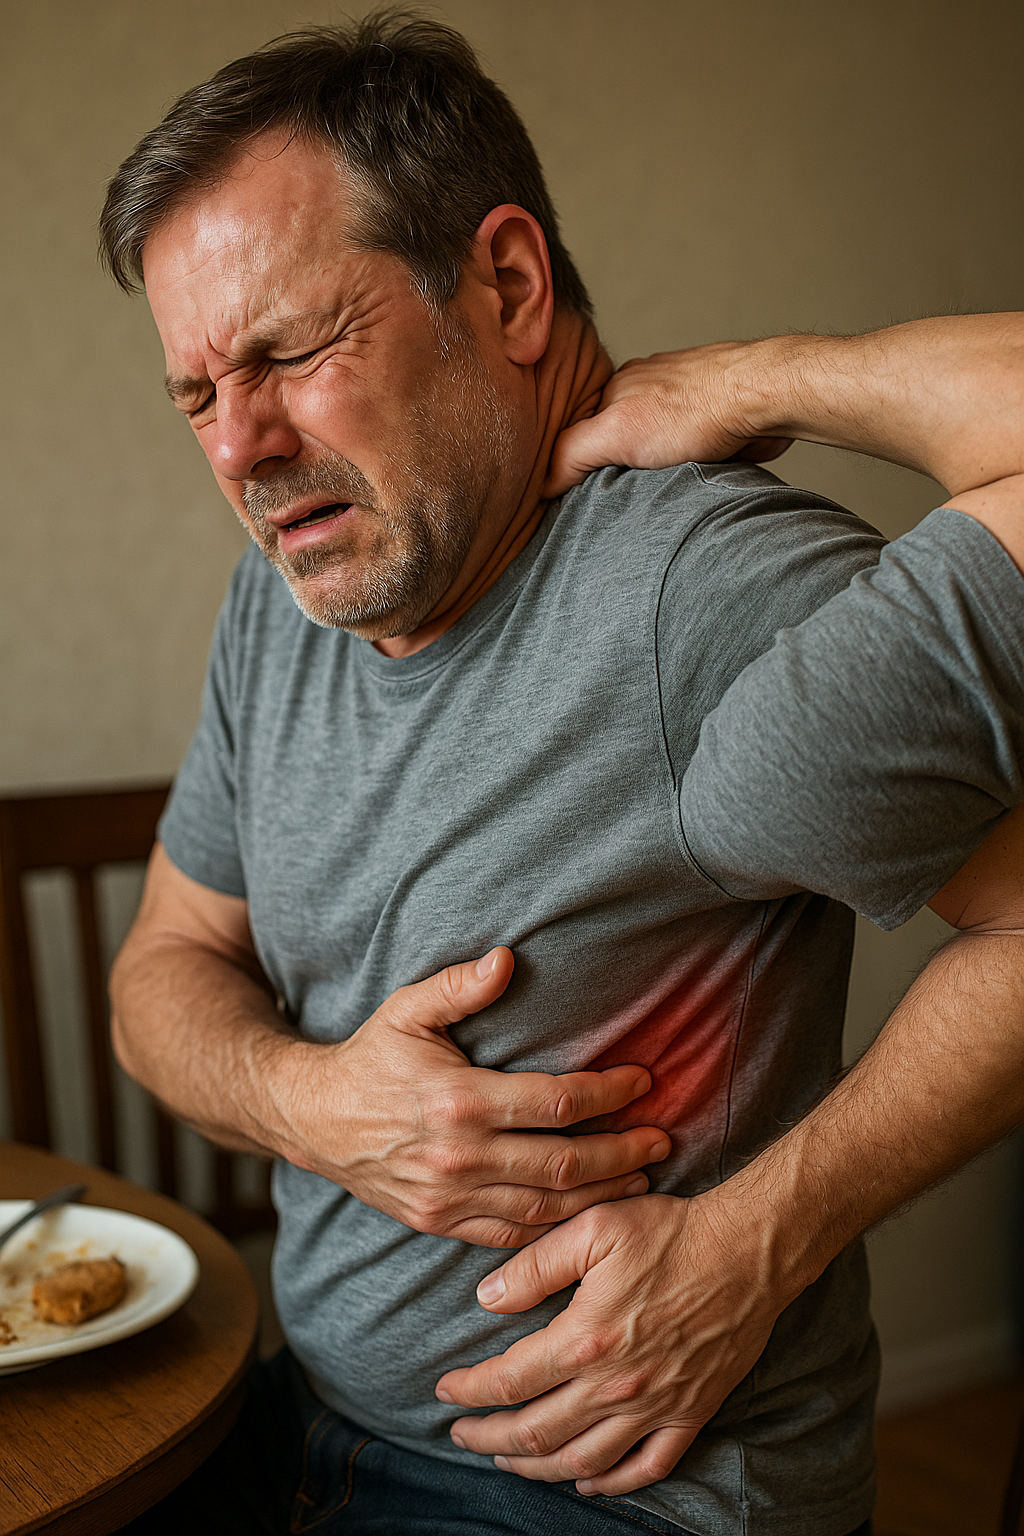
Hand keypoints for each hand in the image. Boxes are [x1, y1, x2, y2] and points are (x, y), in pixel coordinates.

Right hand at [280, 948, 670, 1246]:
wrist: (311, 1119)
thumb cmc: (369, 1057)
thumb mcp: (406, 1010)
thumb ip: (458, 987)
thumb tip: (506, 959)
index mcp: (458, 1101)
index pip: (556, 1104)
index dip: (608, 1094)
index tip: (643, 1081)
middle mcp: (459, 1157)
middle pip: (564, 1165)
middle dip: (623, 1153)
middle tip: (663, 1139)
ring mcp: (450, 1198)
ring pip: (546, 1208)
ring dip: (602, 1196)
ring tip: (644, 1179)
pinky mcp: (441, 1224)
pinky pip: (512, 1235)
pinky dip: (558, 1229)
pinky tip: (589, 1214)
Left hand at [436, 1192, 784, 1492]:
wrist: (748, 1251)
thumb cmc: (671, 1233)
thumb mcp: (593, 1227)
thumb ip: (535, 1265)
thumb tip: (486, 1298)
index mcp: (585, 1340)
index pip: (509, 1381)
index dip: (469, 1391)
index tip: (445, 1391)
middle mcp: (616, 1385)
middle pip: (535, 1431)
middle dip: (488, 1438)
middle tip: (460, 1434)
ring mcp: (655, 1407)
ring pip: (582, 1460)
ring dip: (536, 1467)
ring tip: (506, 1460)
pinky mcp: (690, 1414)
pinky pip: (645, 1467)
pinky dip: (610, 1483)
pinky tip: (585, 1481)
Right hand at [546, 344, 792, 496]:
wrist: (765, 397)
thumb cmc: (696, 411)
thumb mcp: (616, 434)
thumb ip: (572, 453)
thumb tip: (543, 483)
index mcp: (616, 389)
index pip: (581, 434)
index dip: (577, 466)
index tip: (578, 497)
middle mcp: (647, 390)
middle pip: (619, 442)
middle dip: (620, 470)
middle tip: (625, 499)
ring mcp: (684, 401)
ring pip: (657, 450)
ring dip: (659, 470)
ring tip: (665, 488)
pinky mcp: (717, 419)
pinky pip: (693, 453)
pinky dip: (692, 466)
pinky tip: (698, 475)